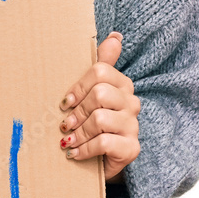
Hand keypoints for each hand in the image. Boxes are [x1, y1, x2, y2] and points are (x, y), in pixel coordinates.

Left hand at [58, 32, 139, 184]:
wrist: (103, 161)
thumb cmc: (95, 124)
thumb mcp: (93, 94)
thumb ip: (103, 64)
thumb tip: (115, 36)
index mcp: (122, 85)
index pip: (100, 72)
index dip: (78, 86)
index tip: (65, 102)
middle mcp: (132, 103)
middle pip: (99, 94)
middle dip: (77, 111)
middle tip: (65, 124)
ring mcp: (133, 125)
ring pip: (100, 118)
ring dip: (79, 132)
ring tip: (68, 140)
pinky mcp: (132, 148)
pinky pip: (104, 142)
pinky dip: (85, 148)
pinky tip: (75, 153)